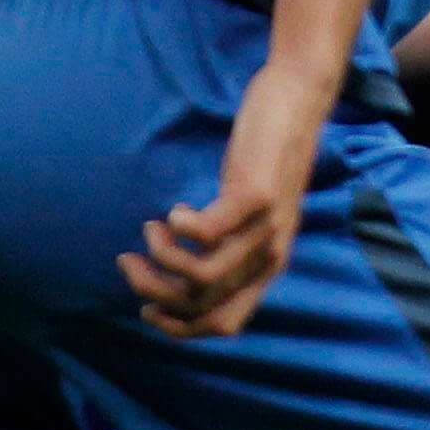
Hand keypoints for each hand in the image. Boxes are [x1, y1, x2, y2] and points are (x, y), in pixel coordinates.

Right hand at [123, 64, 336, 338]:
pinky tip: (176, 210)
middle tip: (129, 261)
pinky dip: (180, 227)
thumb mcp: (251, 214)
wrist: (299, 101)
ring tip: (152, 229)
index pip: (224, 325)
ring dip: (161, 258)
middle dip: (153, 291)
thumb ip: (229, 244)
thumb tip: (181, 273)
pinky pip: (207, 233)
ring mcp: (267, 227)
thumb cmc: (265, 156)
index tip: (147, 306)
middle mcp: (271, 255)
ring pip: (201, 275)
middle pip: (202, 304)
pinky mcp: (257, 195)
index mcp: (268, 266)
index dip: (178, 328)